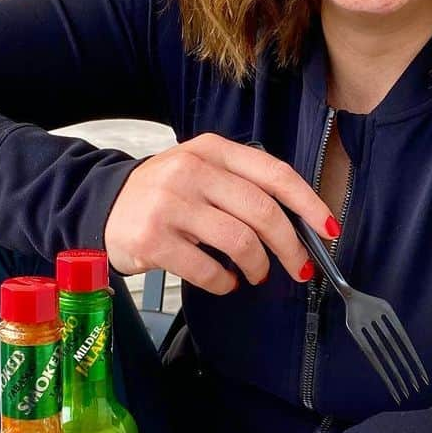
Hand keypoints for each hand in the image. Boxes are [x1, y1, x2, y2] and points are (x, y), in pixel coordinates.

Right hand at [104, 134, 337, 295]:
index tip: (329, 229)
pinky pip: (208, 269)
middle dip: (291, 246)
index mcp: (212, 150)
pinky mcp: (152, 239)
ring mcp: (170, 204)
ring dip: (258, 267)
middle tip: (300, 268)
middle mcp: (191, 171)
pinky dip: (225, 282)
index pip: (274, 173)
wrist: (102, 206)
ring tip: (254, 274)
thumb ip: (243, 186)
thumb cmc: (165, 193)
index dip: (308, 203)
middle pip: (263, 211)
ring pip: (240, 242)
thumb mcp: (201, 171)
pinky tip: (224, 281)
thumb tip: (299, 224)